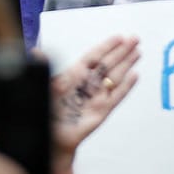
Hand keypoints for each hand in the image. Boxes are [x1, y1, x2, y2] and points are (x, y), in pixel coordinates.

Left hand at [50, 35, 140, 156]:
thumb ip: (44, 68)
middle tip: (135, 39)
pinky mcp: (103, 110)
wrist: (54, 137)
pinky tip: (135, 75)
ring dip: (127, 64)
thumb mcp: (45, 87)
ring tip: (137, 52)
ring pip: (115, 76)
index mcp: (75, 75)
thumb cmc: (48, 111)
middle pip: (108, 63)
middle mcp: (88, 83)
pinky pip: (117, 96)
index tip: (118, 37)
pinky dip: (127, 86)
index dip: (106, 46)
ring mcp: (97, 96)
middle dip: (122, 51)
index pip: (94, 56)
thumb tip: (36, 52)